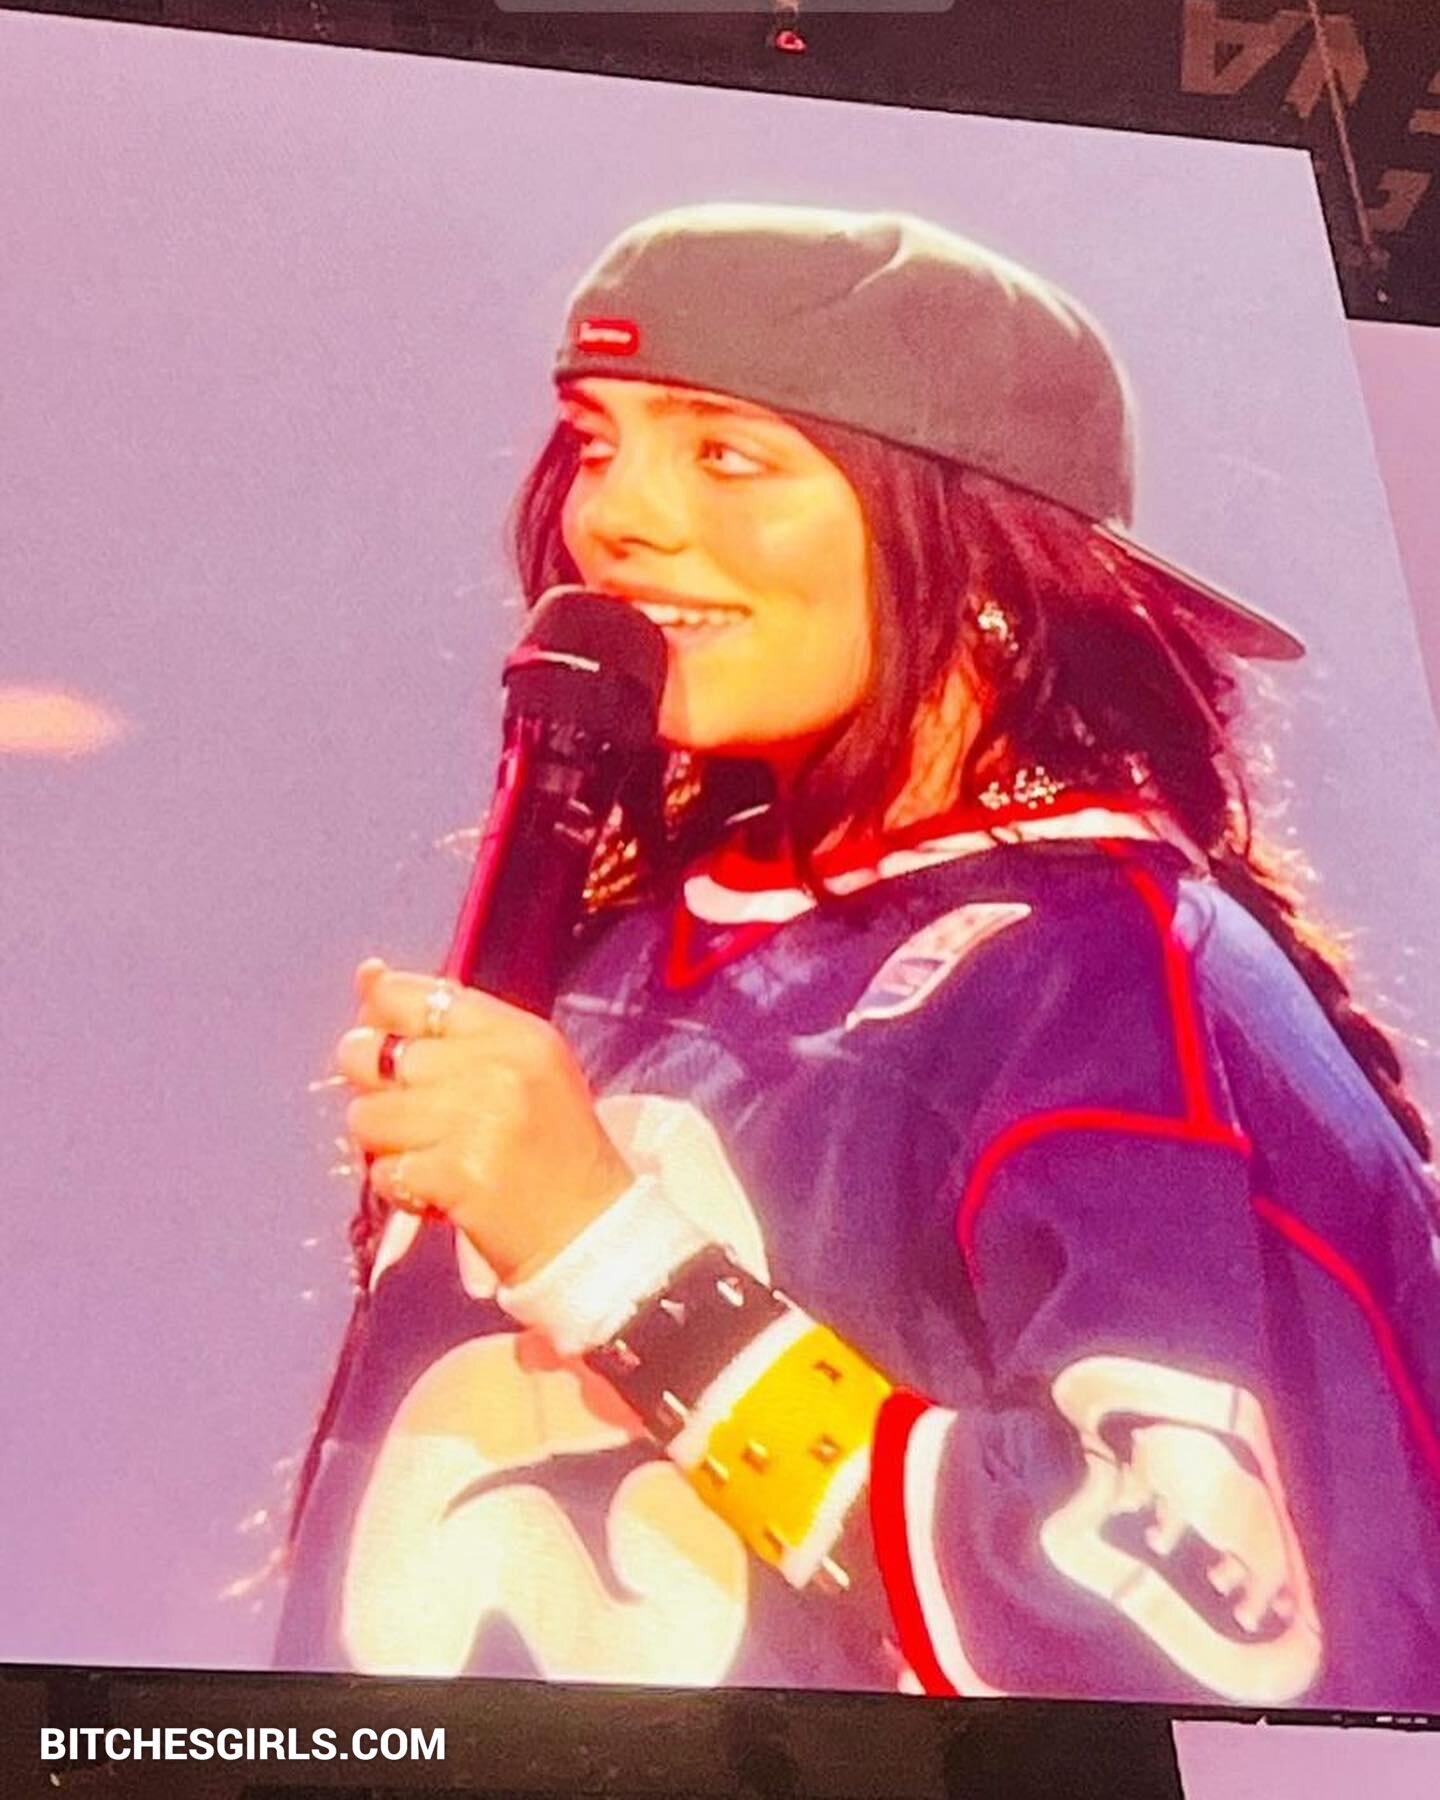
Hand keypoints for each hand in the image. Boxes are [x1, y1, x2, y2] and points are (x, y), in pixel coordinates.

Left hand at [336, 959, 632, 1283]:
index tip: (388, 1044)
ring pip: (368, 1116)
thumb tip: (366, 974)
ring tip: (428, 1157)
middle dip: (377, 1090)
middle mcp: (498, 1066)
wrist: (591, 1233)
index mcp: (517, 1033)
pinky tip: (434, 1191)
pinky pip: (383, 1171)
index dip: (382, 1017)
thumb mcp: (518, 1068)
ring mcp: (477, 1120)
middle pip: (378, 1054)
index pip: (417, 997)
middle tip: (413, 1117)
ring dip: (386, 1145)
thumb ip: (444, 1026)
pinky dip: (400, 1187)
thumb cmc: (551, 1150)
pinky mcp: (457, 1174)